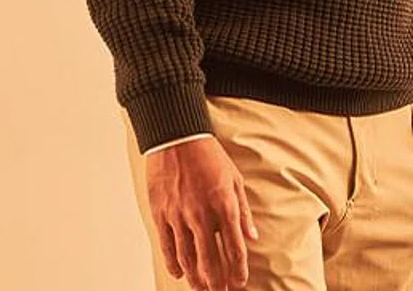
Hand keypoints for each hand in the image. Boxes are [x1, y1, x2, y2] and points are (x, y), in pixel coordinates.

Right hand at [143, 136, 258, 290]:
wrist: (176, 137)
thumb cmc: (209, 156)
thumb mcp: (235, 179)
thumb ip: (243, 211)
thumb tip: (252, 237)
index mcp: (224, 205)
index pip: (234, 248)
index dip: (238, 271)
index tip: (240, 283)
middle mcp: (201, 214)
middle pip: (210, 260)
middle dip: (217, 282)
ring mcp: (178, 215)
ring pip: (187, 258)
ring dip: (196, 278)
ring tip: (202, 289)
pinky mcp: (161, 213)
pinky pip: (167, 245)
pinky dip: (173, 263)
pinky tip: (179, 274)